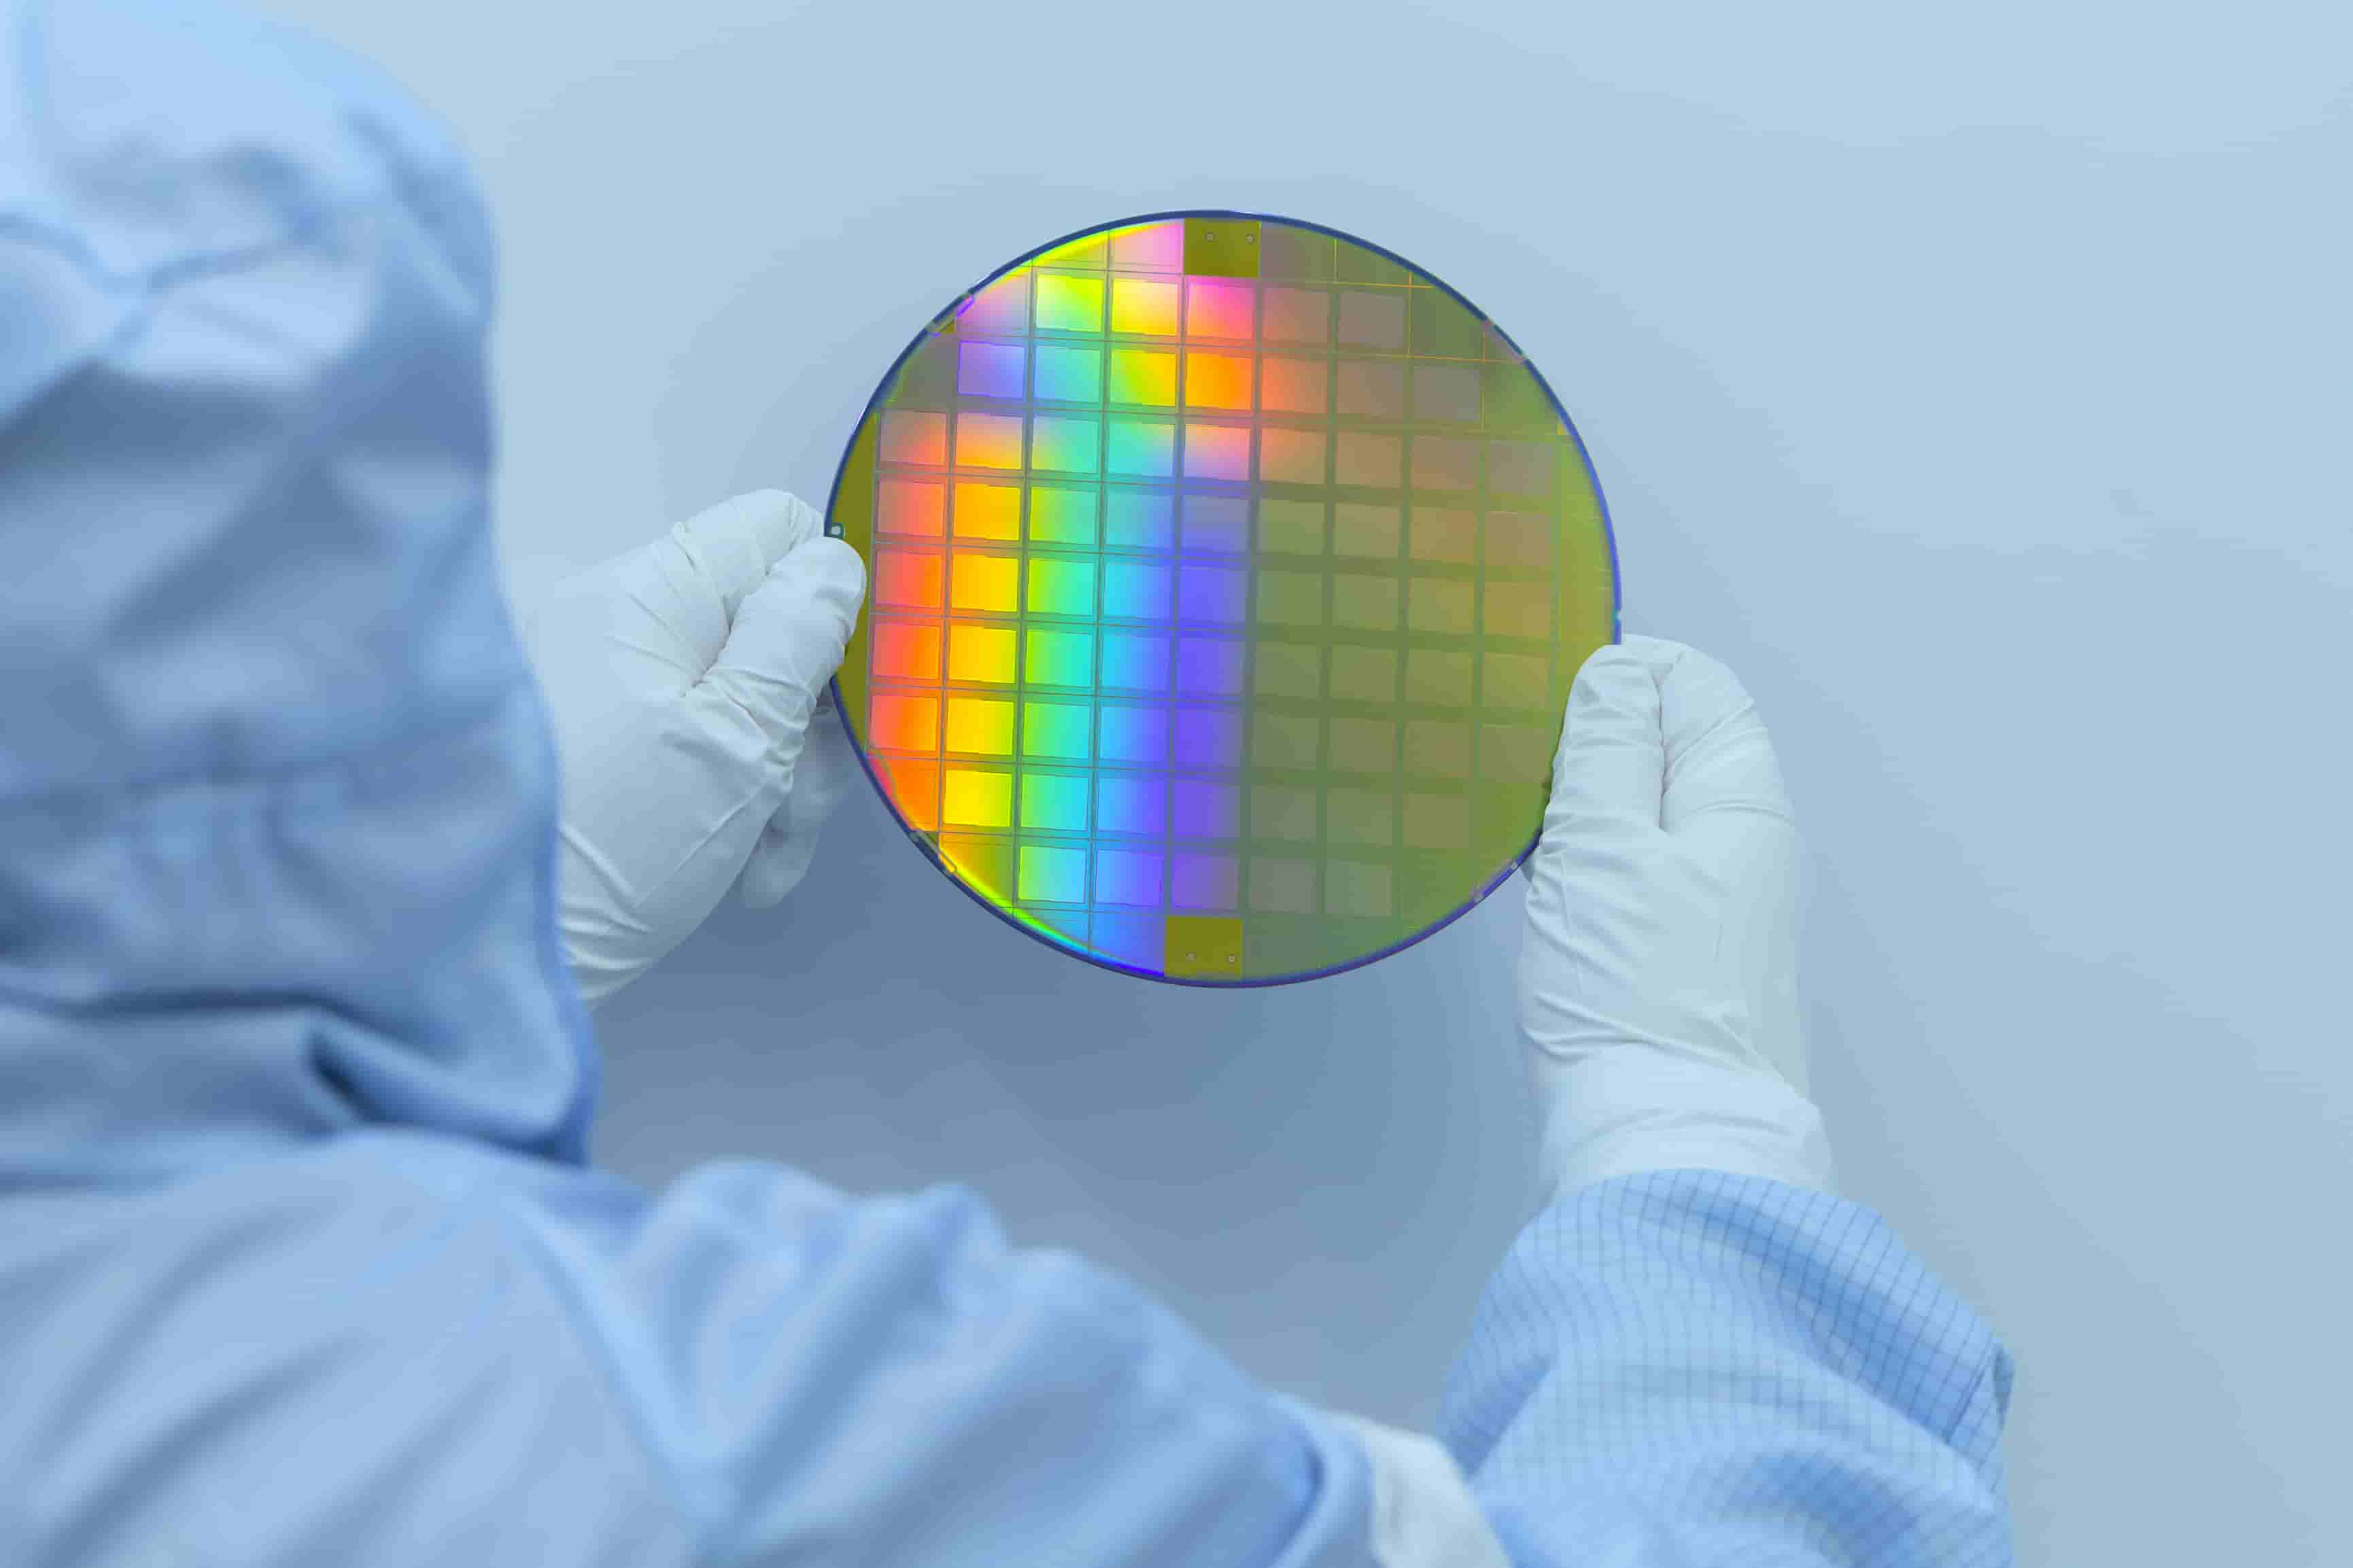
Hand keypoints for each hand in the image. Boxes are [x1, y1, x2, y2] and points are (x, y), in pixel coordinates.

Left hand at [523, 491, 863, 1006]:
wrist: (478, 967)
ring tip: (765, 862)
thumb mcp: (736, 742)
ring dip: (774, 781)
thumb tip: (833, 565)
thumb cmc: (603, 853)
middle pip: (765, 628)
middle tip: (800, 806)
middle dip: (805, 723)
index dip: (828, 604)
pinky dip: (726, 804)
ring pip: (739, 701)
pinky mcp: (595, 749)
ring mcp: (601, 685)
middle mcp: (615, 620)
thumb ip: (796, 638)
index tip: (844, 693)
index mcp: (647, 592)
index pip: (774, 532)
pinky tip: (735, 872)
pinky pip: (692, 748)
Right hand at [1517, 634, 1836, 1205]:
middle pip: (1678, 751)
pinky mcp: (1689, 965)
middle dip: (1604, 739)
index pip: (1699, 688)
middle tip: (1523, 762)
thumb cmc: (1634, 989)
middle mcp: (1748, 849)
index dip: (1628, 672)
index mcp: (1743, 804)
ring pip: (1655, 818)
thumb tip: (1621, 671)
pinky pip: (1644, 879)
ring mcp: (1723, 912)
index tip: (1551, 701)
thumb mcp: (1606, 848)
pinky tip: (1552, 891)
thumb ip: (1611, 750)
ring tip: (1527, 824)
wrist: (1665, 1147)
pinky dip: (1598, 865)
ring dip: (1594, 807)